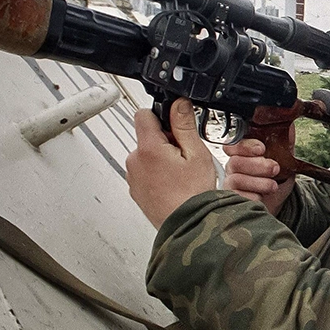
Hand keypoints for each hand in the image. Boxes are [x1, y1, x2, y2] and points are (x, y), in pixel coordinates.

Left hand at [127, 99, 217, 228]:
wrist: (188, 225)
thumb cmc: (193, 194)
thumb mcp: (197, 153)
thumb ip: (184, 125)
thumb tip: (178, 104)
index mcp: (148, 148)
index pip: (143, 114)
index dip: (161, 115)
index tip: (175, 125)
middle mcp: (134, 161)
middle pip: (147, 136)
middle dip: (165, 140)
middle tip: (186, 156)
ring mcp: (133, 177)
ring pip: (147, 155)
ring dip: (162, 158)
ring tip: (182, 174)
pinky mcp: (135, 190)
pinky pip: (145, 172)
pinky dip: (158, 173)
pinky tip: (175, 184)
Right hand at [221, 132, 295, 215]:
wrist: (277, 203)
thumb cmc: (277, 180)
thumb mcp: (285, 160)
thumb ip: (285, 143)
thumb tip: (290, 125)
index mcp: (242, 154)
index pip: (234, 145)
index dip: (246, 146)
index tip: (262, 149)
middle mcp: (233, 168)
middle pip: (235, 162)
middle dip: (258, 165)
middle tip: (275, 168)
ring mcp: (230, 185)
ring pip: (235, 179)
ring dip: (258, 182)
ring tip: (273, 185)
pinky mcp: (231, 201)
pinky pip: (237, 197)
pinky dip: (253, 197)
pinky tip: (262, 197)